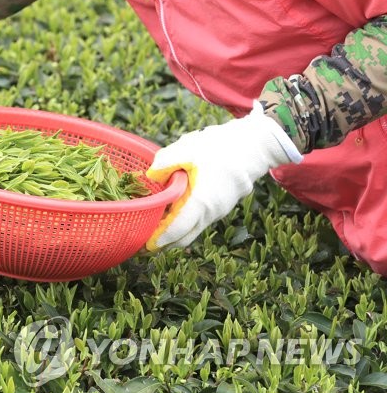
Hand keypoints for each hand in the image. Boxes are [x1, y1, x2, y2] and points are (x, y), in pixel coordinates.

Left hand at [146, 102, 302, 249]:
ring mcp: (217, 212)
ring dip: (172, 235)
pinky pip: (197, 222)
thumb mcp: (186, 149)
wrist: (252, 146)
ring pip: (191, 232)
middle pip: (184, 238)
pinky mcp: (219, 207)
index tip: (143, 245)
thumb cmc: (218, 147)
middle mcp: (211, 213)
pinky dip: (182, 226)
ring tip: (149, 232)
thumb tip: (150, 177)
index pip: (178, 229)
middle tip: (140, 245)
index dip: (159, 239)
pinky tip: (166, 218)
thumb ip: (164, 163)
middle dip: (162, 244)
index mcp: (201, 201)